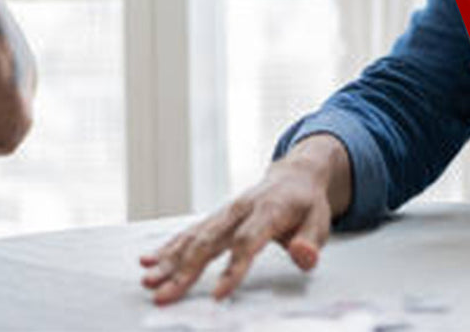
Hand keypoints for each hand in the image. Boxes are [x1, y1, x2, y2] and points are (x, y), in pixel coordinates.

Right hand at [139, 146, 337, 304]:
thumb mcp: (320, 221)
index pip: (247, 242)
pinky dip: (169, 247)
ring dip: (170, 260)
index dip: (233, 268)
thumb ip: (311, 242)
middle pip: (210, 242)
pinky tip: (150, 261)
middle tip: (164, 295)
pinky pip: (189, 232)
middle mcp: (240, 210)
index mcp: (268, 211)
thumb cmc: (307, 204)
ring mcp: (225, 213)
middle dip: (184, 270)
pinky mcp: (217, 218)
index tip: (218, 294)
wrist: (295, 175)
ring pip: (194, 237)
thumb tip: (304, 257)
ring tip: (149, 281)